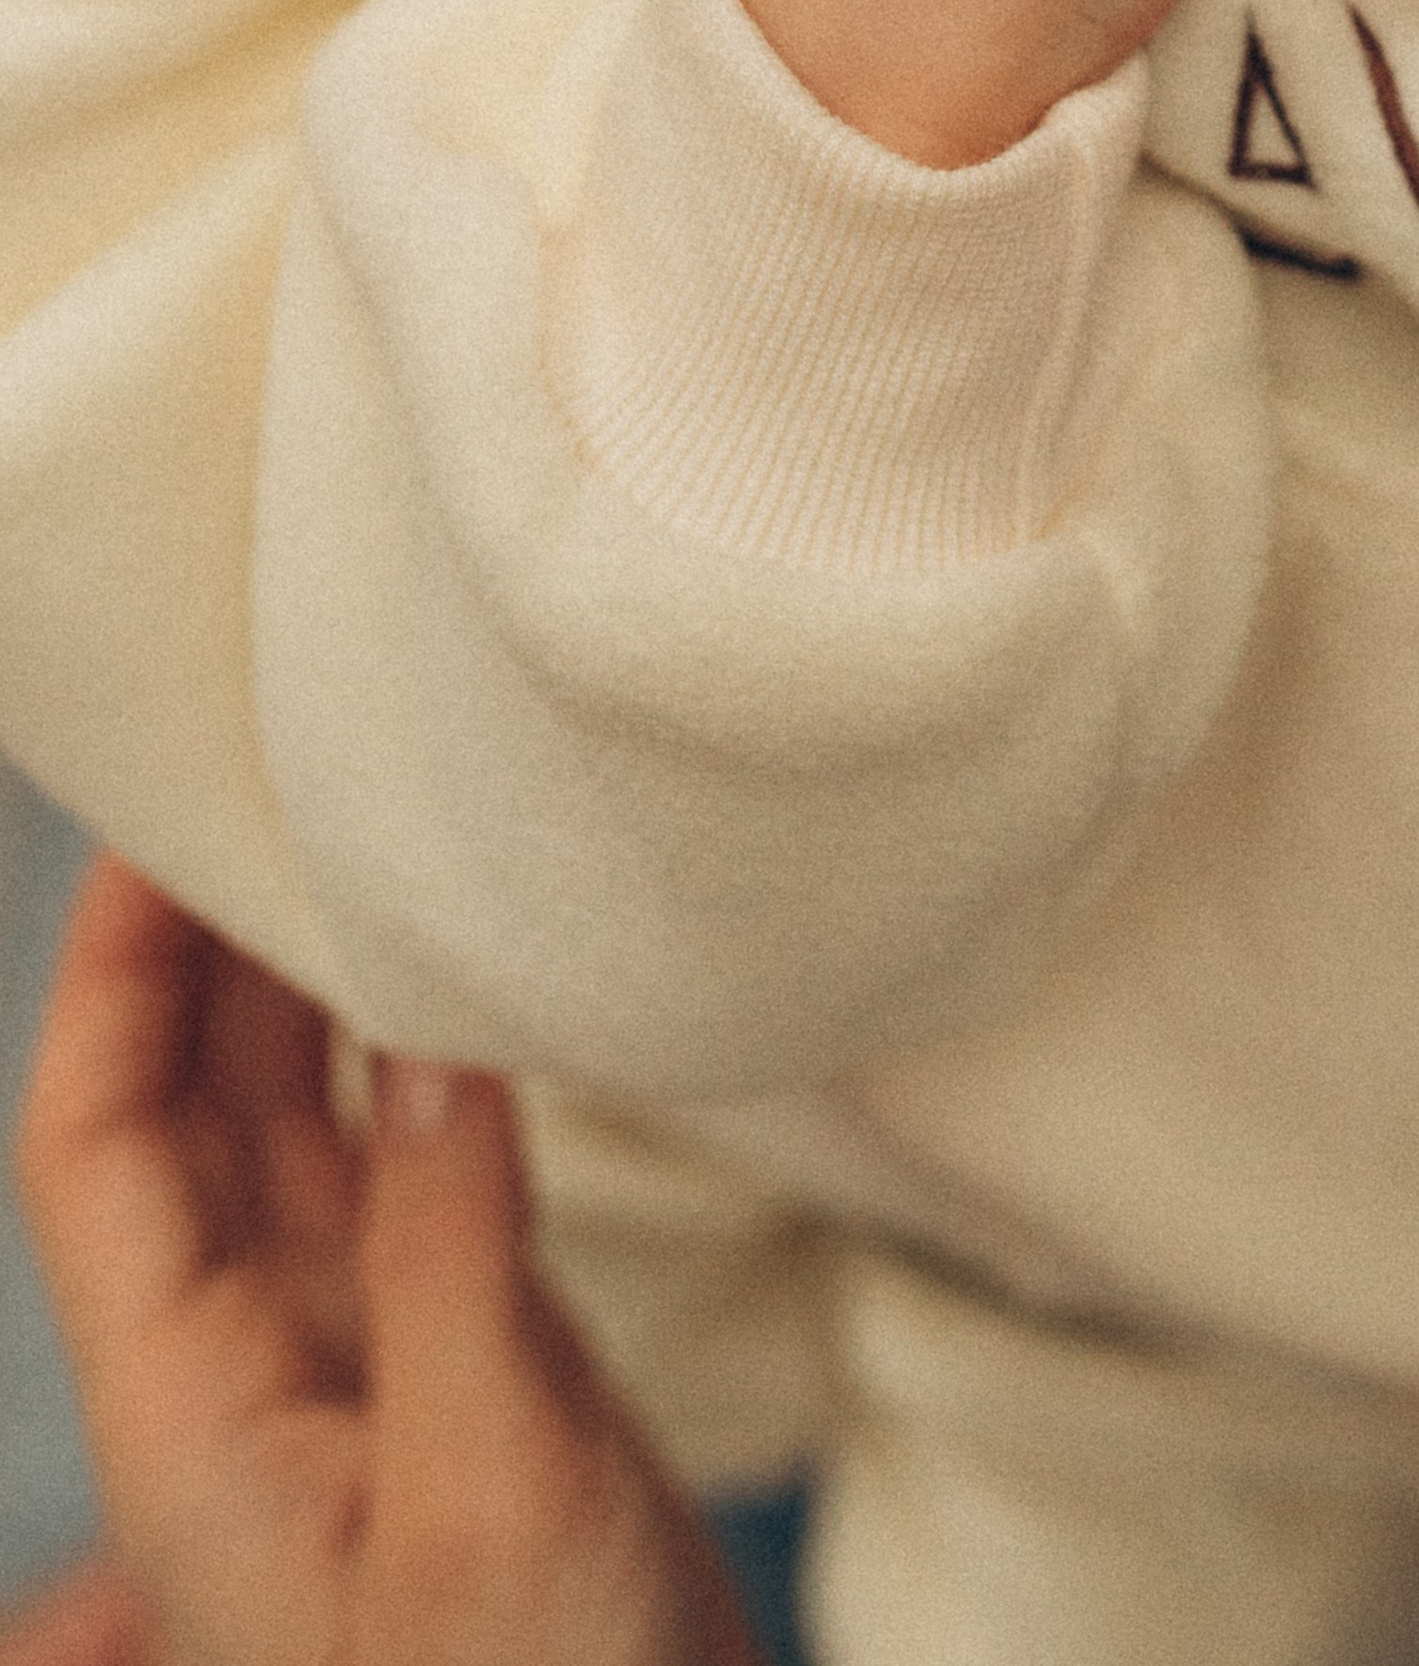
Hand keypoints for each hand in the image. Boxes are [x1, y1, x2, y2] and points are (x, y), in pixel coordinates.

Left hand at [10, 857, 759, 1665]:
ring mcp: (364, 1382)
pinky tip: (463, 992)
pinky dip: (422, 1076)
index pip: (93, 1149)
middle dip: (201, 955)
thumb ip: (447, 1243)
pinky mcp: (470, 1386)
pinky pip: (409, 1191)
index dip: (106, 981)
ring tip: (354, 838)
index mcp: (197, 1421)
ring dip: (311, 999)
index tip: (154, 821)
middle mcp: (254, 1385)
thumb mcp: (488, 1481)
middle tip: (261, 775)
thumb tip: (421, 1024)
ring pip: (295, 1146)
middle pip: (182, 1128)